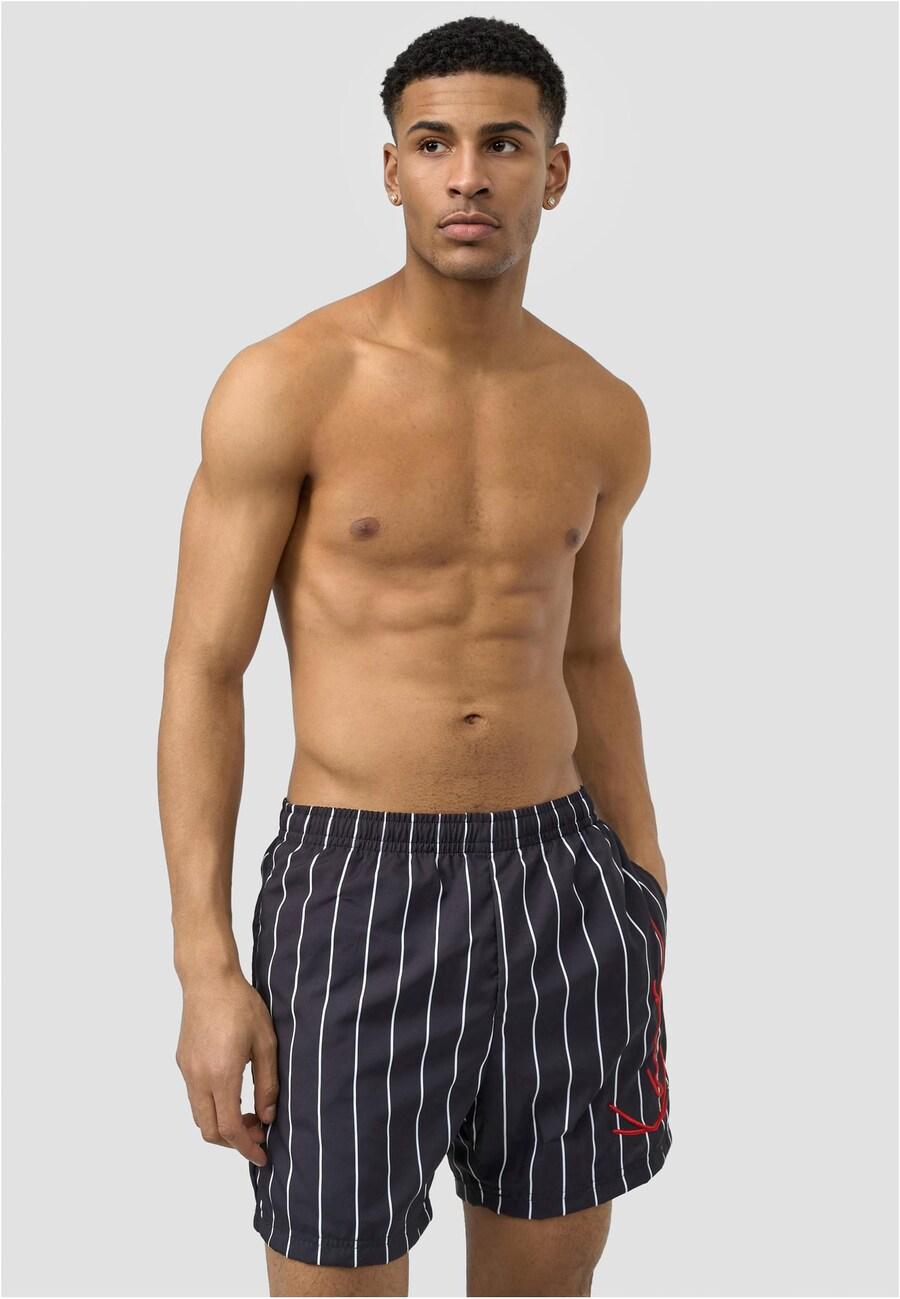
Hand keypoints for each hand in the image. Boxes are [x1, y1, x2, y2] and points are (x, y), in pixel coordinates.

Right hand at [175, 969, 278, 1167]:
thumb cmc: (241, 1005)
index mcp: (221, 1075)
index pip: (230, 1128)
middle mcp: (198, 1078)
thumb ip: (267, 1083)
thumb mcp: (266, 1043)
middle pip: (209, 1130)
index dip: (247, 1148)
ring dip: (221, 1124)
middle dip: (233, 1141)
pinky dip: (212, 1106)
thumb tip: (268, 1116)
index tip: (262, 1156)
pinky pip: (195, 1096)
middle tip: (258, 1133)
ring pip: (199, 1115)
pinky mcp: (183, 1061)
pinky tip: (232, 1091)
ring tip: (248, 1112)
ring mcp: (187, 1070)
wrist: (208, 978)